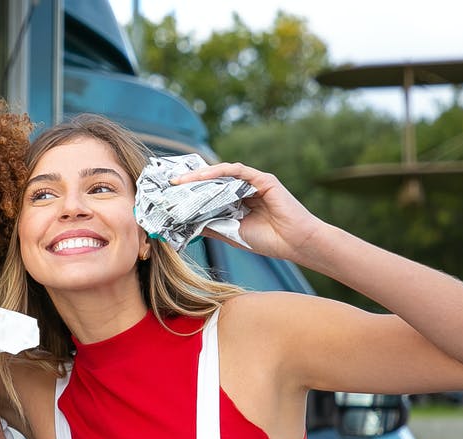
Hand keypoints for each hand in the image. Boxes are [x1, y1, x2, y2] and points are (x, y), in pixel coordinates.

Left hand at [172, 162, 327, 263]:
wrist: (296, 244)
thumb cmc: (268, 241)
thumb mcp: (230, 233)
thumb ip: (210, 225)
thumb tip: (184, 223)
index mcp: (236, 202)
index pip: (209, 192)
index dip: (189, 191)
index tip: (168, 194)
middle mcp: (243, 189)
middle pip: (212, 180)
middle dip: (189, 181)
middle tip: (166, 184)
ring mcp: (254, 182)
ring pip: (221, 173)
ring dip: (198, 176)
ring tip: (178, 181)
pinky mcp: (263, 179)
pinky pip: (236, 170)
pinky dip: (217, 172)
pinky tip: (201, 176)